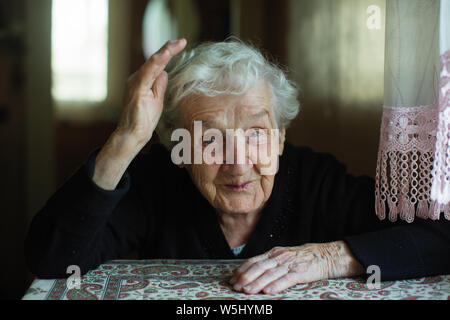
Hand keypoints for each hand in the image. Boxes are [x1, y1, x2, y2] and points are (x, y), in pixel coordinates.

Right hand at [92, 39, 186, 189]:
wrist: (133, 134)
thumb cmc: (144, 120)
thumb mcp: (157, 100)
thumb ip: (160, 85)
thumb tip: (165, 72)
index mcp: (143, 80)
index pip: (158, 63)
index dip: (169, 52)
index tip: (181, 44)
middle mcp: (137, 78)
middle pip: (155, 60)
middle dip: (168, 48)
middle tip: (182, 41)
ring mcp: (135, 83)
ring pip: (151, 64)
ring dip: (164, 52)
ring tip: (175, 44)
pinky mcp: (136, 90)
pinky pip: (147, 73)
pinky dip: (155, 63)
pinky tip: (163, 56)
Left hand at [229, 241, 363, 294]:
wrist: (325, 255)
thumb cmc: (302, 258)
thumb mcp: (283, 256)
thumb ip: (269, 263)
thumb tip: (251, 272)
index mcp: (274, 253)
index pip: (254, 261)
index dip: (242, 270)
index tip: (232, 279)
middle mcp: (280, 257)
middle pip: (259, 267)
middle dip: (245, 277)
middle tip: (235, 287)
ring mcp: (290, 264)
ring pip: (270, 274)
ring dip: (256, 283)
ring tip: (247, 291)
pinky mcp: (300, 272)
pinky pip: (286, 279)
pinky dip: (276, 285)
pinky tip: (268, 292)